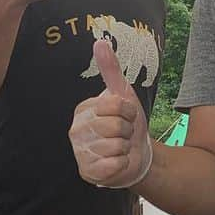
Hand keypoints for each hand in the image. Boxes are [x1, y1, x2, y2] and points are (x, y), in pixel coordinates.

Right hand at [70, 39, 153, 187]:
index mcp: (83, 109)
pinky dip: (122, 163)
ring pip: (116, 146)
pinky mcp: (88, 172)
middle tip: (123, 134)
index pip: (114, 105)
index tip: (126, 116)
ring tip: (120, 147)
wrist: (138, 155)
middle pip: (116, 125)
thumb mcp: (123, 95)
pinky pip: (114, 164)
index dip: (128, 111)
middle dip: (128, 130)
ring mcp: (80, 152)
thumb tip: (99, 42)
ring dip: (125, 148)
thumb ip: (110, 69)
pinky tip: (117, 162)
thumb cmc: (128, 124)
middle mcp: (76, 130)